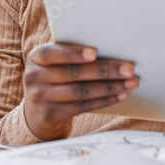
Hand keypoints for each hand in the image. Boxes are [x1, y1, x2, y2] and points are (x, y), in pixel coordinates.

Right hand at [23, 43, 138, 140]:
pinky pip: (83, 106)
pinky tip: (119, 95)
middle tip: (129, 69)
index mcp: (36, 57)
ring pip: (82, 91)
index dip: (74, 53)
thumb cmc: (54, 79)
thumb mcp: (53, 65)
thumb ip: (71, 56)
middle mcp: (34, 76)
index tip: (95, 53)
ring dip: (110, 87)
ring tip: (130, 83)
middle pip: (74, 73)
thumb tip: (111, 49)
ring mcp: (41, 97)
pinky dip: (105, 100)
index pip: (53, 53)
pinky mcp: (51, 115)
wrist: (37, 113)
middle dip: (105, 70)